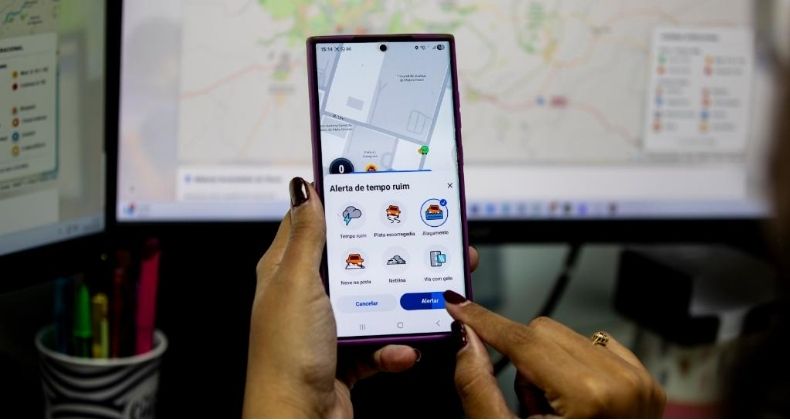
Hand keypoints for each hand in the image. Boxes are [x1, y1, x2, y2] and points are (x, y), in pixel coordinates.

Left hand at [243, 177, 418, 417]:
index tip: (373, 188)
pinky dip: (394, 348)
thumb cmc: (286, 355)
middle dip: (388, 256)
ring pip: (374, 302)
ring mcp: (329, 326)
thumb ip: (307, 237)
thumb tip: (303, 188)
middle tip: (421, 244)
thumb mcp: (297, 284)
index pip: (313, 223)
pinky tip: (400, 351)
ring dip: (399, 306)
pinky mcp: (348, 355)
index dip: (340, 203)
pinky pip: (381, 342)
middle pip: (354, 262)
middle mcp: (307, 295)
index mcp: (287, 270)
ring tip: (424, 301)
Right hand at [444, 293, 665, 417]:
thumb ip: (478, 386)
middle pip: (540, 331)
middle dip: (520, 361)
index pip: (522, 339)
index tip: (457, 303)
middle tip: (527, 408)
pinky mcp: (646, 381)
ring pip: (564, 334)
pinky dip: (571, 366)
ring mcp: (640, 381)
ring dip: (545, 365)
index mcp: (590, 396)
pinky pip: (592, 346)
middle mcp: (623, 381)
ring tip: (552, 412)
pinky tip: (572, 404)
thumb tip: (465, 338)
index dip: (483, 319)